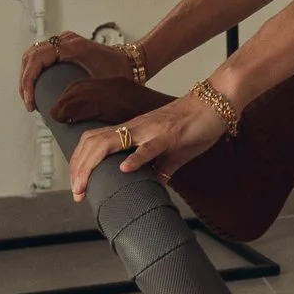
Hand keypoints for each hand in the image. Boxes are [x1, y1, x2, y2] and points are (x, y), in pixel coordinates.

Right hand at [20, 29, 137, 110]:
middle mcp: (66, 40)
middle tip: (29, 103)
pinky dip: (34, 70)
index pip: (37, 59)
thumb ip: (81, 96)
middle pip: (31, 56)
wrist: (132, 61)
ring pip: (33, 55)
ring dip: (28, 75)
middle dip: (25, 81)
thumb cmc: (120, 72)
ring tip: (30, 98)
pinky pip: (42, 55)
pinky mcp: (65, 46)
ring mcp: (65, 41)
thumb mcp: (98, 84)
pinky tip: (35, 87)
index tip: (30, 102)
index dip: (27, 82)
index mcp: (72, 47)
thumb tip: (59, 112)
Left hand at [63, 90, 232, 203]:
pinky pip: (149, 146)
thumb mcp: (173, 151)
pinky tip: (125, 170)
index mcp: (134, 131)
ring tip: (85, 186)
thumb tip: (152, 185)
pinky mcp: (170, 134)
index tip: (78, 188)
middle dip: (79, 168)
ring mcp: (151, 129)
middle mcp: (136, 127)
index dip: (80, 163)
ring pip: (111, 142)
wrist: (217, 101)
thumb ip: (160, 167)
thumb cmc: (196, 125)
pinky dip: (135, 158)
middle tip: (76, 192)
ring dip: (93, 165)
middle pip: (94, 142)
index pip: (95, 142)